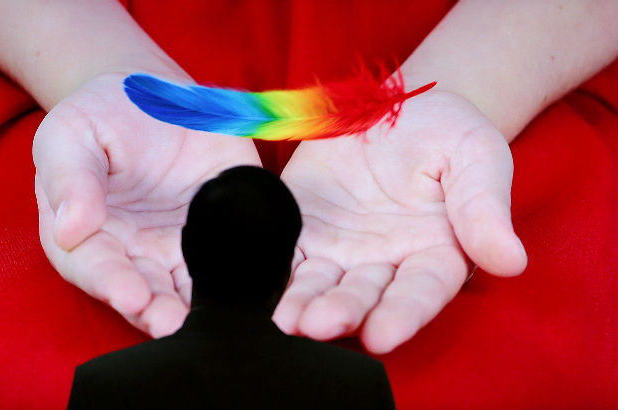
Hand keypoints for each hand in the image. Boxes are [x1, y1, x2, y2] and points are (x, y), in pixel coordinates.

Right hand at [33, 72, 260, 336]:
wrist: (156, 93)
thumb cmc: (101, 115)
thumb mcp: (73, 135)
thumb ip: (70, 179)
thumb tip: (69, 230)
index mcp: (90, 234)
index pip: (96, 266)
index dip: (112, 284)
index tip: (131, 298)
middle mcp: (136, 251)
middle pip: (145, 290)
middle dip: (158, 311)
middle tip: (173, 324)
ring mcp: (180, 245)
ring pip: (188, 286)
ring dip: (198, 306)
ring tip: (212, 320)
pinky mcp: (219, 230)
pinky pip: (232, 257)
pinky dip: (242, 276)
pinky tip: (253, 290)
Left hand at [273, 90, 526, 352]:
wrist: (397, 107)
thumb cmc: (446, 131)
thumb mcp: (475, 154)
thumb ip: (484, 205)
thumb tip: (510, 261)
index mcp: (435, 251)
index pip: (421, 291)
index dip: (403, 314)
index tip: (383, 334)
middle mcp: (386, 261)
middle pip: (364, 296)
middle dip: (341, 313)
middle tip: (317, 325)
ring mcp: (341, 248)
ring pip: (321, 283)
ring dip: (302, 302)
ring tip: (284, 317)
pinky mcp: (304, 228)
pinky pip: (287, 252)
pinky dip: (273, 269)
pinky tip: (259, 283)